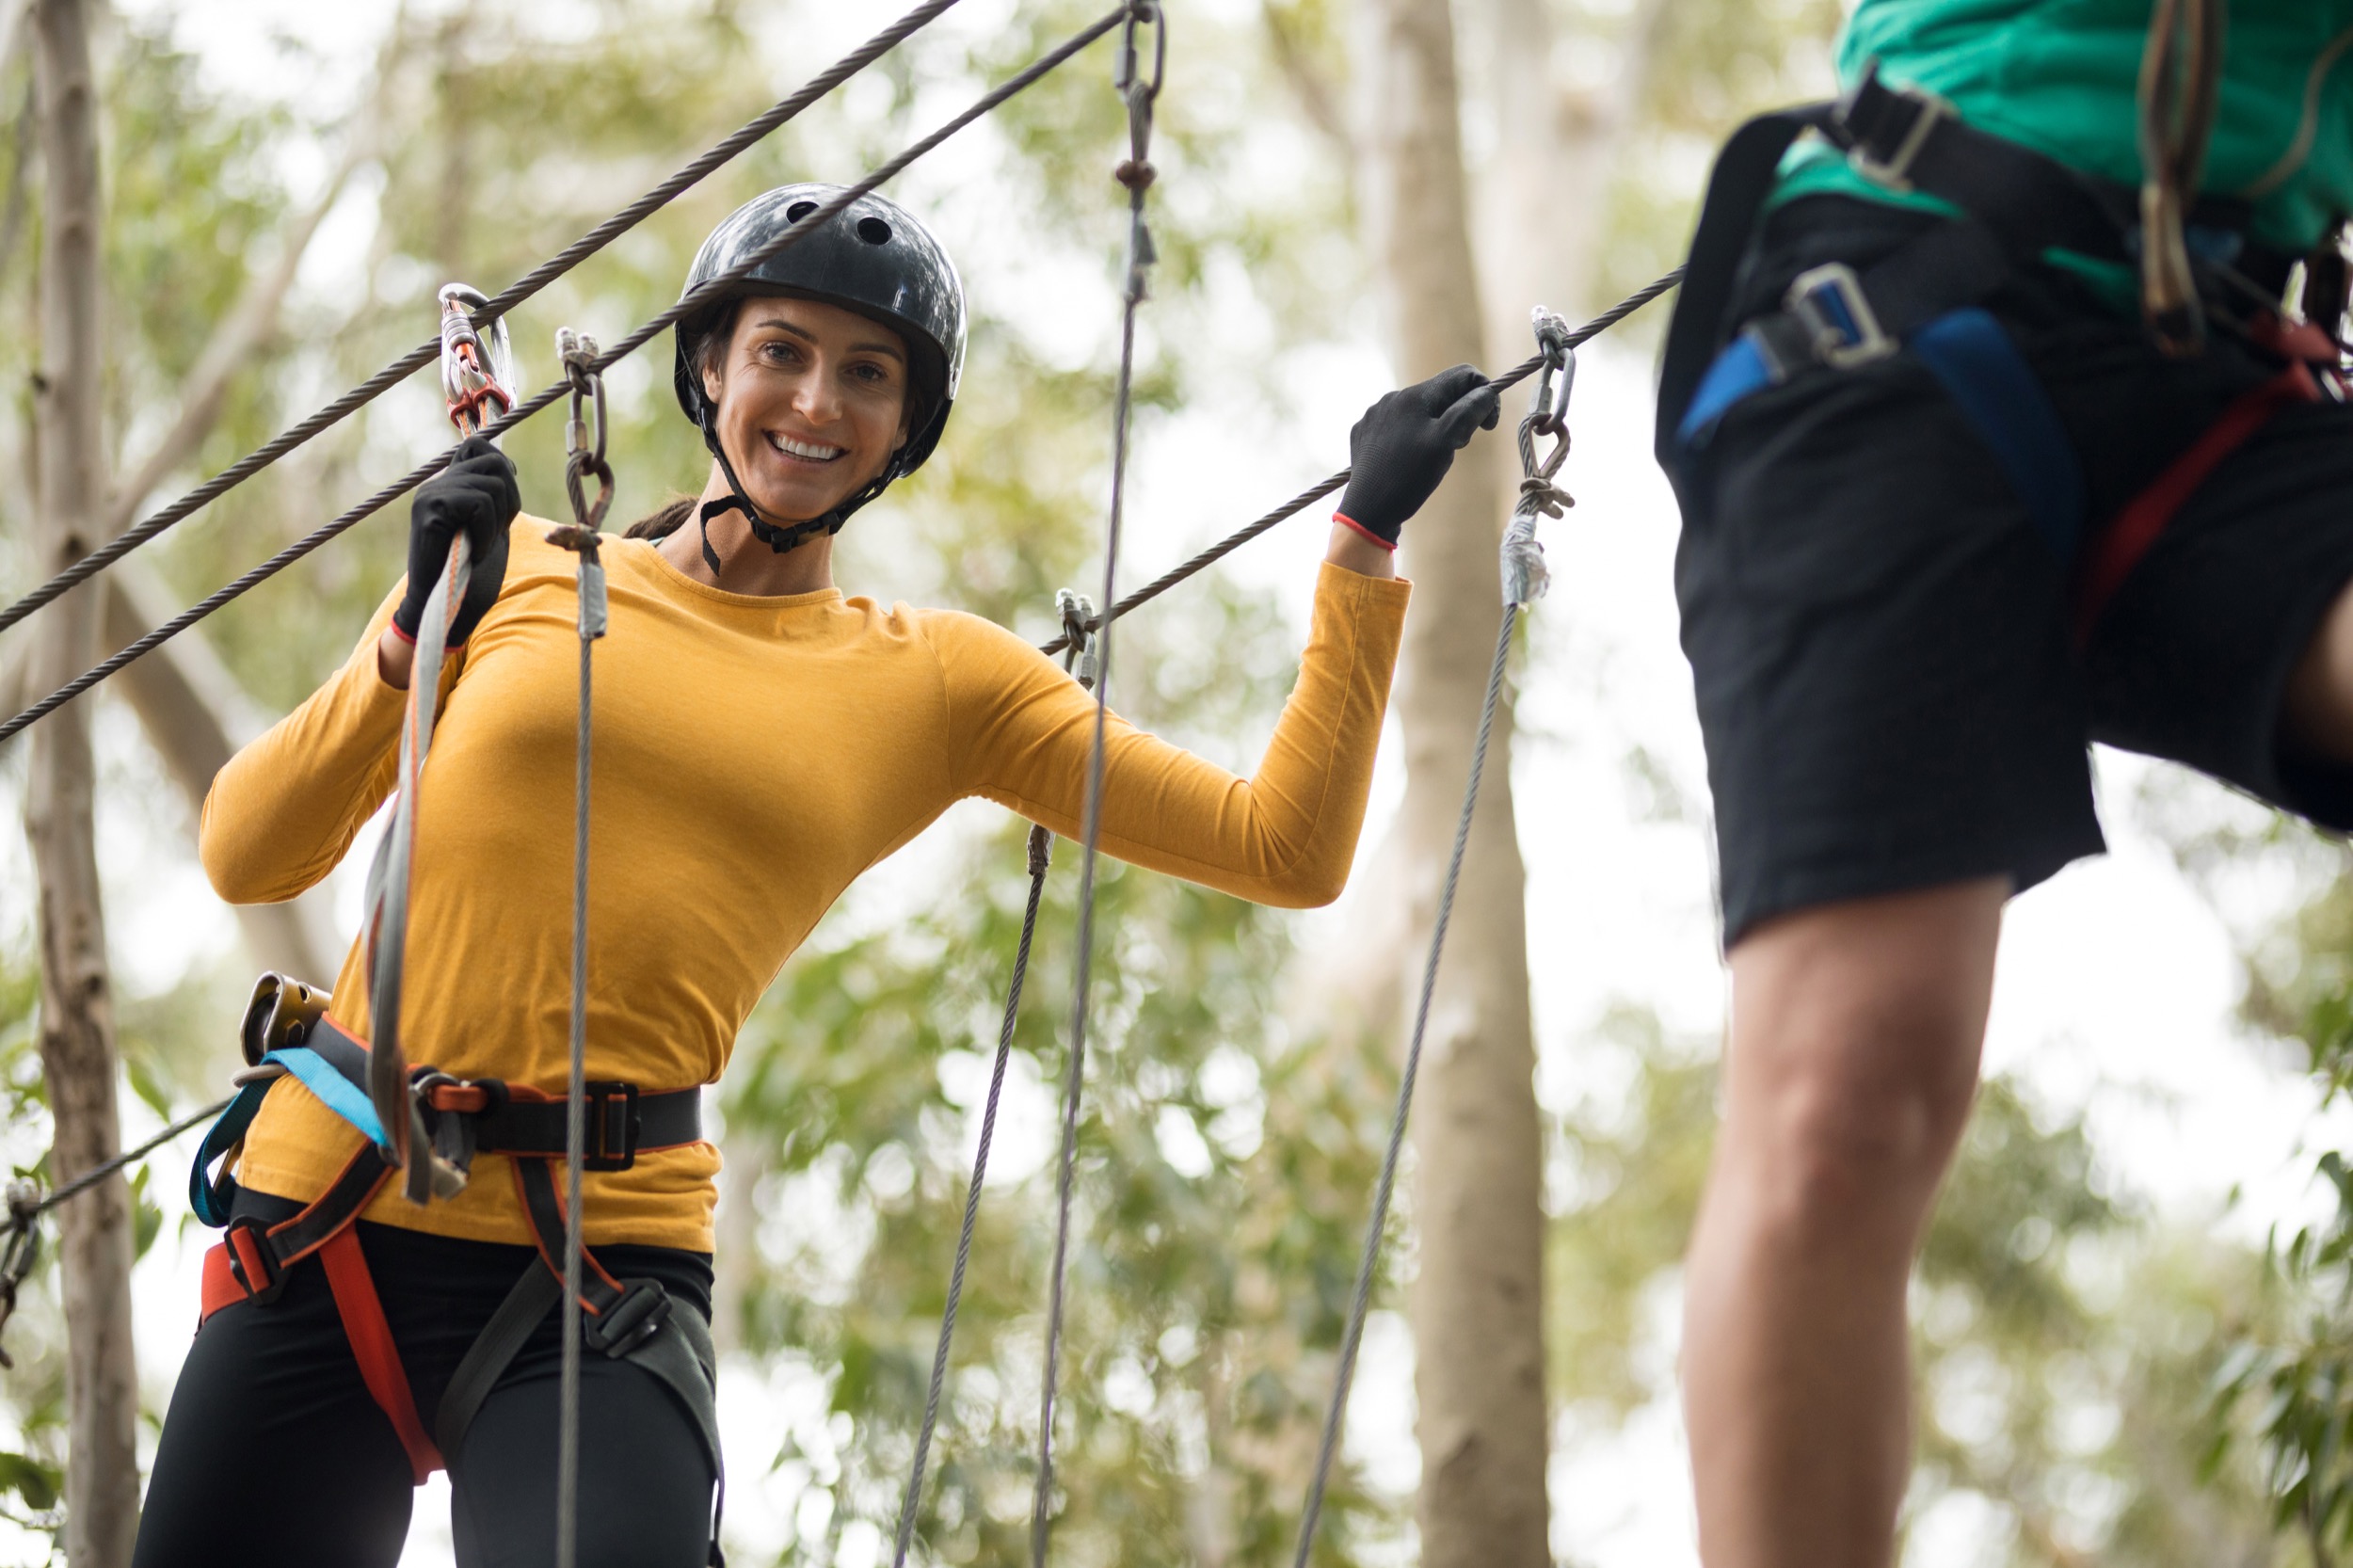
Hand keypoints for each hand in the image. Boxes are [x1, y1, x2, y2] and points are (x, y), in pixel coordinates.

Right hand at [391, 434, 518, 647]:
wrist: (447, 608)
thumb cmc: (471, 574)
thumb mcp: (490, 526)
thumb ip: (493, 497)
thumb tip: (508, 466)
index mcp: (449, 485)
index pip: (477, 445)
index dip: (503, 468)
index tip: (504, 504)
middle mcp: (436, 484)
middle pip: (495, 462)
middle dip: (510, 500)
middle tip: (495, 532)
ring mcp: (431, 495)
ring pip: (493, 485)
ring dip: (498, 523)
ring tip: (480, 546)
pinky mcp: (430, 510)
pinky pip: (480, 504)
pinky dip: (487, 533)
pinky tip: (473, 553)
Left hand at [1333, 364, 1499, 546]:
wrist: (1367, 513)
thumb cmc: (1409, 478)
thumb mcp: (1447, 442)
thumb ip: (1469, 411)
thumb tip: (1487, 392)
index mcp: (1414, 395)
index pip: (1463, 375)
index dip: (1484, 396)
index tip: (1487, 427)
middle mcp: (1392, 398)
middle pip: (1441, 394)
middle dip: (1458, 416)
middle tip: (1456, 448)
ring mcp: (1375, 416)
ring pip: (1420, 412)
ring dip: (1435, 429)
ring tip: (1428, 459)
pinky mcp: (1365, 434)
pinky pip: (1398, 427)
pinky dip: (1411, 439)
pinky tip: (1406, 462)